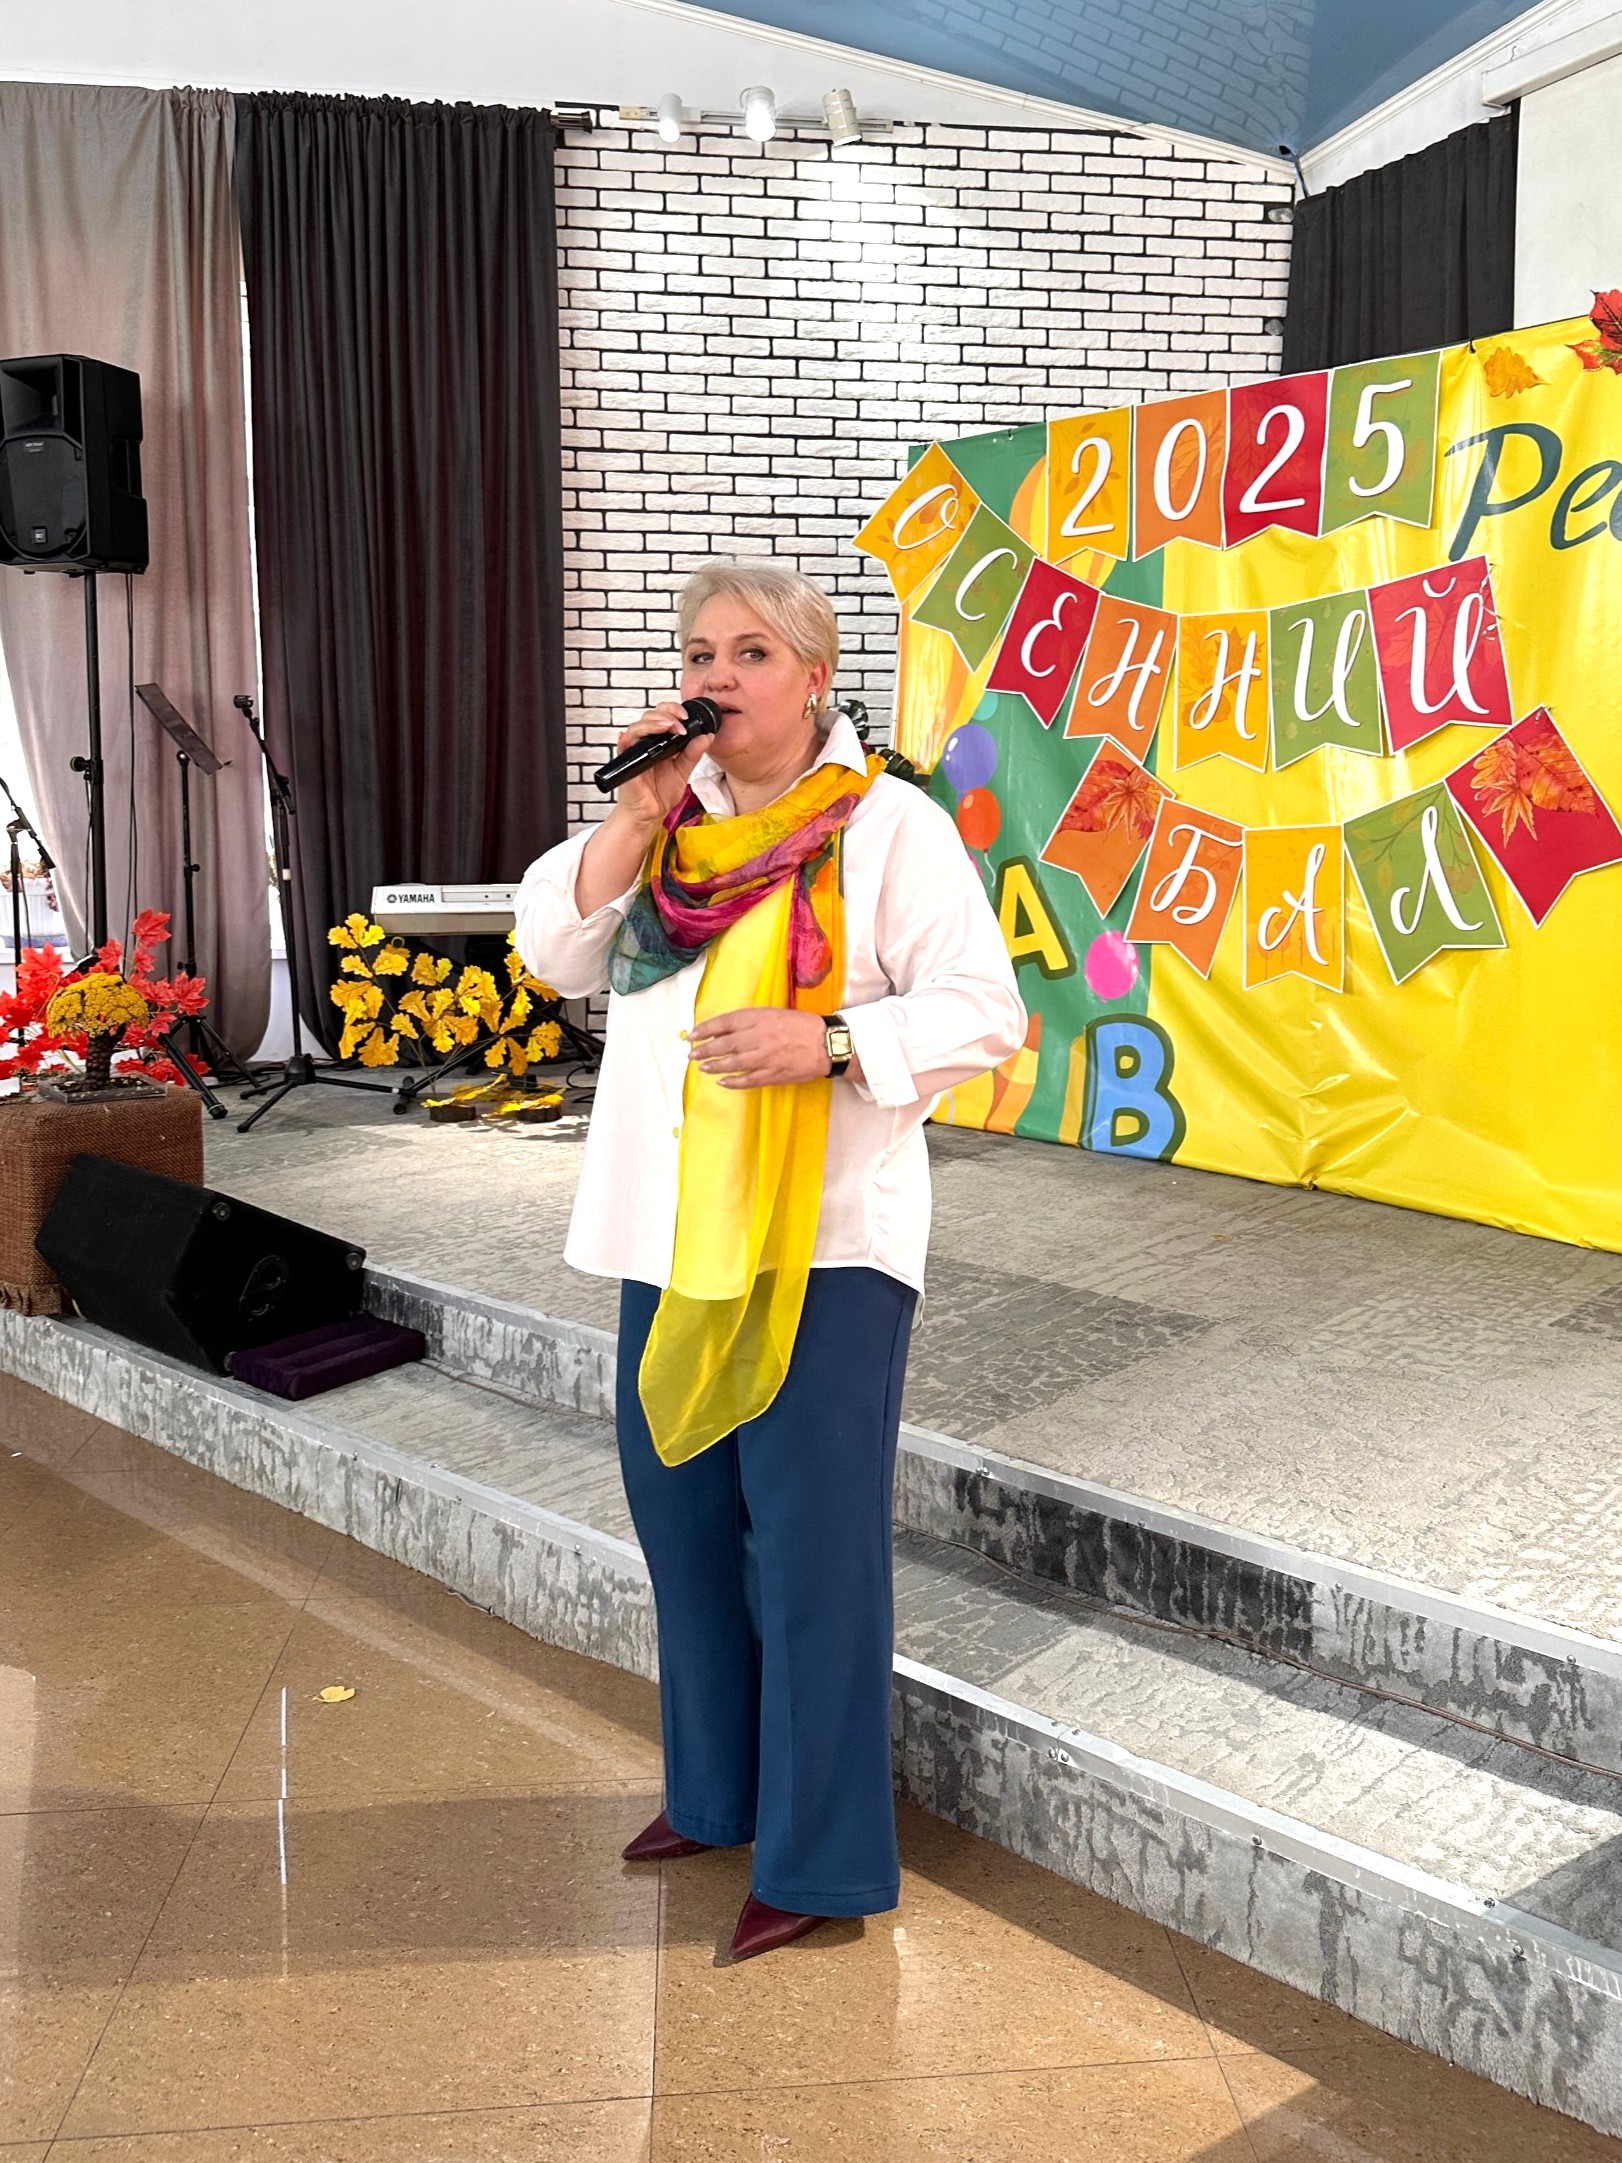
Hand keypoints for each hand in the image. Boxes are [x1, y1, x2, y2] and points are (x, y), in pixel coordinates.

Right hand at [609, 703, 710, 831]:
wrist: (650, 814)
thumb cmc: (660, 793)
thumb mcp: (683, 772)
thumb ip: (693, 754)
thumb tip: (707, 737)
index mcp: (661, 742)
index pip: (664, 715)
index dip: (674, 710)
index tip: (687, 717)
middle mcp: (647, 743)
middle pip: (650, 716)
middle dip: (666, 714)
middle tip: (680, 724)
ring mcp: (636, 751)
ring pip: (637, 727)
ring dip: (653, 723)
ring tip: (667, 727)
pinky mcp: (627, 763)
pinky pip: (623, 747)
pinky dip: (625, 740)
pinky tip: (629, 737)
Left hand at [687, 1007, 832, 1088]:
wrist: (826, 1043)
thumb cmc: (801, 1025)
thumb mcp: (774, 1013)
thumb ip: (751, 1020)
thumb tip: (725, 1028)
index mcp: (760, 1018)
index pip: (726, 1022)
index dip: (706, 1029)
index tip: (693, 1035)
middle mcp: (760, 1037)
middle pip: (725, 1044)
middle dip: (705, 1050)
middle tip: (692, 1054)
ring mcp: (766, 1057)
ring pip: (734, 1063)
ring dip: (715, 1066)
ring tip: (703, 1067)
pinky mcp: (774, 1074)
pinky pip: (749, 1080)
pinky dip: (734, 1081)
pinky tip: (723, 1082)